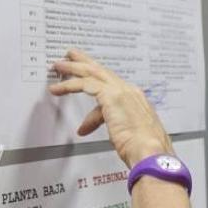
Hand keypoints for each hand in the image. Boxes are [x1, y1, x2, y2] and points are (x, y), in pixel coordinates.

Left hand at [49, 49, 173, 167]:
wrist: (150, 151)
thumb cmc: (144, 148)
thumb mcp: (127, 134)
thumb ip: (109, 125)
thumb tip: (88, 126)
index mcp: (136, 100)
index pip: (112, 86)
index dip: (96, 82)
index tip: (85, 82)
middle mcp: (130, 92)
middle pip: (103, 72)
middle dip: (86, 62)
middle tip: (72, 56)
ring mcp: (122, 92)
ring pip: (93, 73)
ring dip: (73, 69)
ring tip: (59, 66)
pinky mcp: (111, 96)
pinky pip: (85, 84)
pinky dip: (69, 85)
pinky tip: (57, 89)